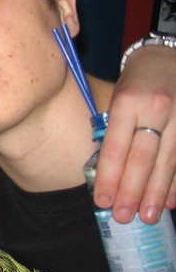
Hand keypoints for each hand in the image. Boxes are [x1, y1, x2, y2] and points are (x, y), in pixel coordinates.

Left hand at [94, 45, 175, 222]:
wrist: (170, 55)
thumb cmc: (136, 80)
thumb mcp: (117, 96)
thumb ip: (113, 129)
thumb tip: (106, 171)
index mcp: (128, 101)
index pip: (116, 147)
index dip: (109, 177)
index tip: (101, 202)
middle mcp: (156, 109)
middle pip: (143, 158)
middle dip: (132, 191)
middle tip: (123, 217)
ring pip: (168, 162)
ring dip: (156, 193)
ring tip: (147, 216)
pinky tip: (171, 201)